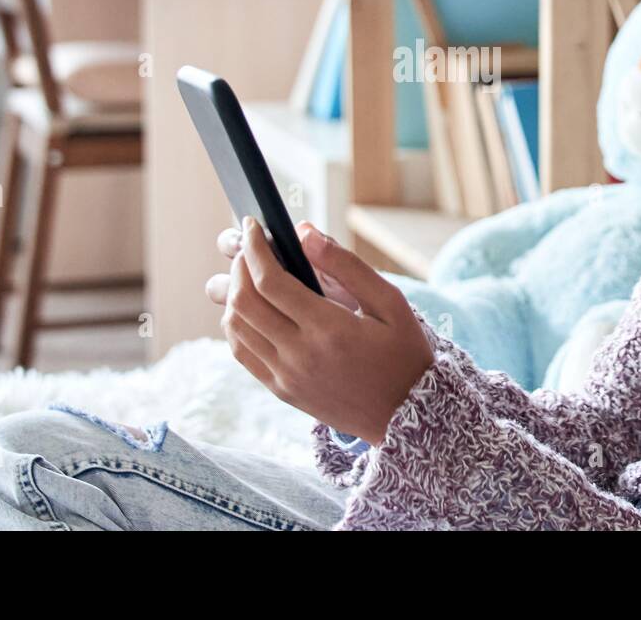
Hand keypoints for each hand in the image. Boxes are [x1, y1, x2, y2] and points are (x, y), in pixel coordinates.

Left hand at [206, 217, 433, 445]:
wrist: (407, 416)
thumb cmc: (403, 353)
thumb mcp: (390, 302)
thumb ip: (346, 265)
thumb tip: (303, 233)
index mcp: (330, 329)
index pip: (270, 281)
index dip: (255, 247)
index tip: (253, 224)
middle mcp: (301, 355)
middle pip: (244, 302)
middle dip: (241, 265)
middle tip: (251, 245)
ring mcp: (287, 377)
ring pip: (235, 328)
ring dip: (233, 293)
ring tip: (250, 273)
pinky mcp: (281, 390)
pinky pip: (242, 353)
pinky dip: (236, 324)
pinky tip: (251, 307)